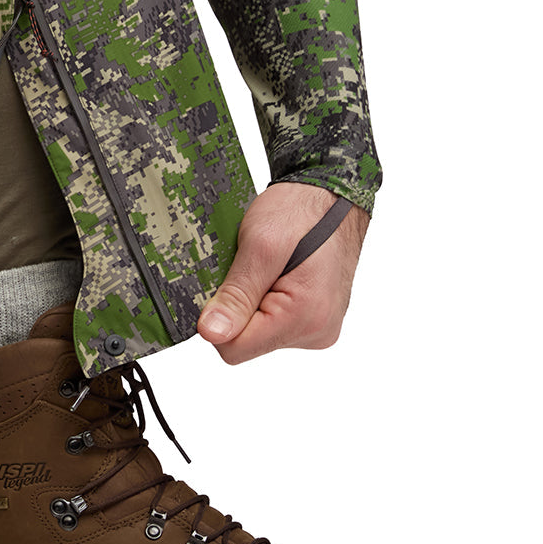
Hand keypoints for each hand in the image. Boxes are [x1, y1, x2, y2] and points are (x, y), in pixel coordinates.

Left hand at [197, 182, 368, 364]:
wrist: (330, 195)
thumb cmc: (301, 211)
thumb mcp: (260, 245)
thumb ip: (236, 294)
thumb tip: (212, 333)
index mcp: (305, 318)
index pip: (234, 348)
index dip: (218, 316)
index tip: (228, 281)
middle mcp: (316, 331)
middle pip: (246, 342)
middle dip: (237, 306)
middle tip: (252, 268)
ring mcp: (317, 328)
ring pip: (257, 332)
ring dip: (250, 301)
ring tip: (267, 267)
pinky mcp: (313, 320)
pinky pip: (272, 322)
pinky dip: (264, 300)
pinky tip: (275, 274)